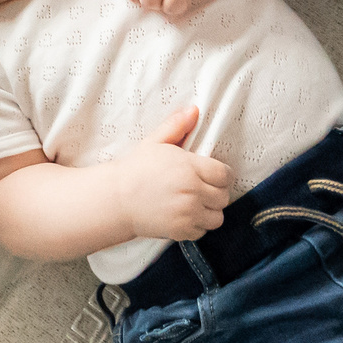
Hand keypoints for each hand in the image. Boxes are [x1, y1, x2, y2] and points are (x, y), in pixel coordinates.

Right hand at [109, 106, 234, 241]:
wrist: (116, 199)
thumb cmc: (136, 169)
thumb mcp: (155, 142)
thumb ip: (176, 125)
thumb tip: (194, 110)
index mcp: (189, 168)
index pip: (225, 175)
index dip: (221, 174)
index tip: (213, 174)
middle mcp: (192, 192)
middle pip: (223, 196)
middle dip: (216, 192)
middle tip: (202, 188)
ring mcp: (187, 214)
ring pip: (217, 217)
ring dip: (210, 211)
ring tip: (196, 203)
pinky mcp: (181, 231)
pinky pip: (203, 231)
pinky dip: (197, 225)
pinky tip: (185, 215)